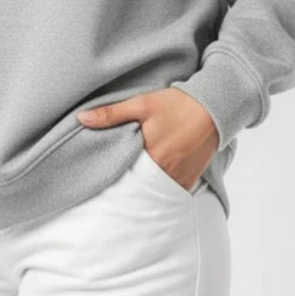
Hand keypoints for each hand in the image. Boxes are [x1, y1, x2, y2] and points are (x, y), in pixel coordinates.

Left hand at [77, 88, 218, 191]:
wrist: (213, 108)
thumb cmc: (176, 104)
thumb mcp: (141, 104)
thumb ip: (111, 114)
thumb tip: (81, 119)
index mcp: (150, 156)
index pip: (121, 175)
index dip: (110, 175)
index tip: (97, 177)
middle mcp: (165, 173)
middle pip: (136, 186)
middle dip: (124, 185)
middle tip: (110, 185)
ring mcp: (179, 179)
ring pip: (152, 191)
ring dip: (142, 187)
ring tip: (129, 183)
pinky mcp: (189, 181)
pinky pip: (169, 192)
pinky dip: (159, 189)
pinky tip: (150, 181)